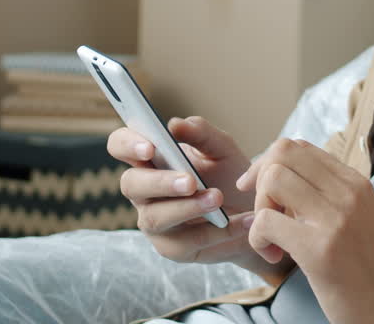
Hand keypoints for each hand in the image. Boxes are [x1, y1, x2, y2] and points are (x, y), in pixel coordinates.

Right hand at [108, 117, 290, 279]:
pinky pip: (186, 242)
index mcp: (149, 159)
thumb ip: (201, 134)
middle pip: (131, 184)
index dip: (127, 145)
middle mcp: (144, 191)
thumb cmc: (228, 174)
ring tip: (217, 198)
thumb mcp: (222, 148)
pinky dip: (216, 231)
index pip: (120, 145)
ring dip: (187, 208)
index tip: (149, 147)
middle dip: (159, 182)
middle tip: (190, 181)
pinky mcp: (172, 248)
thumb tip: (175, 124)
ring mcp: (154, 220)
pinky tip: (240, 221)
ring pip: (154, 217)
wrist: (253, 211)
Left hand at [237, 138, 373, 323]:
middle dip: (260, 179)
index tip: (267, 194)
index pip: (299, 147)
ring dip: (259, 207)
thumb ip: (331, 195)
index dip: (271, 164)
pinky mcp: (318, 248)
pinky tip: (273, 256)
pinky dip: (257, 238)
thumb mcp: (363, 217)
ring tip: (271, 236)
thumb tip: (286, 180)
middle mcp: (346, 193)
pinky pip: (265, 221)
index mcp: (355, 183)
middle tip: (265, 213)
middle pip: (282, 152)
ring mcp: (334, 218)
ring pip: (272, 179)